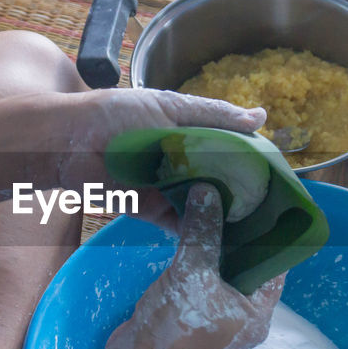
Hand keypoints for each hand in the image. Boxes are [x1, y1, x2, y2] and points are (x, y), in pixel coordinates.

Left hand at [56, 88, 265, 229]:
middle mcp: (181, 158)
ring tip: (255, 228)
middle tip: (272, 207)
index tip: (279, 172)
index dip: (252, 156)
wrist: (68, 145)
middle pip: (219, 177)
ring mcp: (167, 185)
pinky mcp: (150, 210)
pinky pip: (179, 223)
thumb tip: (261, 118)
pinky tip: (223, 240)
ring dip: (223, 213)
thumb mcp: (169, 108)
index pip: (229, 143)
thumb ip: (214, 117)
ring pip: (202, 202)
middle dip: (242, 190)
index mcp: (188, 128)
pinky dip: (197, 231)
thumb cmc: (116, 116)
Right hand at [96, 183, 284, 348]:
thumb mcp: (191, 273)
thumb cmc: (174, 326)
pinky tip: (195, 236)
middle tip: (235, 200)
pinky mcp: (197, 321)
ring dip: (219, 249)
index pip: (275, 266)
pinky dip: (203, 263)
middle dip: (240, 237)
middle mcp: (245, 320)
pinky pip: (207, 285)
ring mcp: (220, 322)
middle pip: (249, 269)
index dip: (269, 235)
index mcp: (257, 315)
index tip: (260, 203)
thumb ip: (203, 232)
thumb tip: (207, 189)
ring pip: (226, 276)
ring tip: (215, 210)